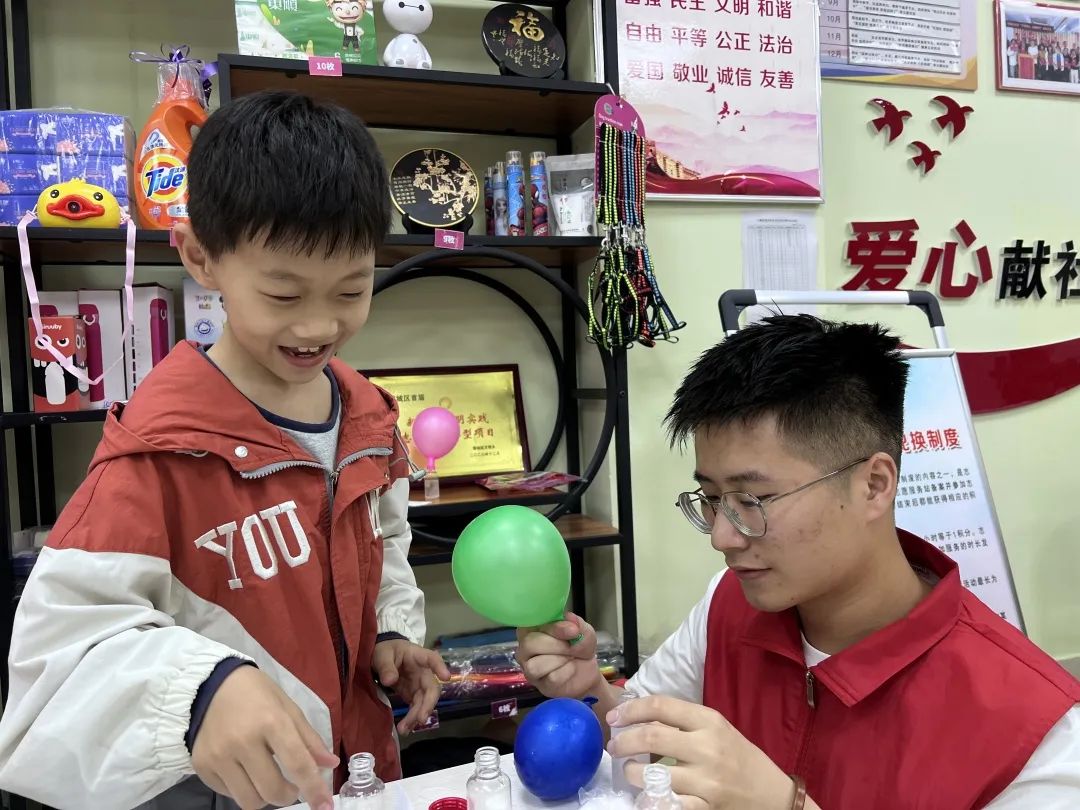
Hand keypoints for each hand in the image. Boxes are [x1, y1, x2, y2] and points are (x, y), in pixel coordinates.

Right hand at [192, 666, 336, 809]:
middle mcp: (242, 741)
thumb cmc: (255, 693)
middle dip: (289, 795)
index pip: (297, 764)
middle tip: (293, 787)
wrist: (209, 685)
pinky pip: (228, 794)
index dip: (314, 789)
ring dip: (266, 797)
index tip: (324, 806)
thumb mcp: (287, 707)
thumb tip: (330, 765)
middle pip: (272, 790)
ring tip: (269, 780)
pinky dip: (243, 790)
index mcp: (271, 721)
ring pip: (249, 801)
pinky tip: (246, 772)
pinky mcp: (202, 766)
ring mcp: (219, 756)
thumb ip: (309, 739)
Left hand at [373, 639, 451, 734]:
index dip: (440, 667)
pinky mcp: (413, 695)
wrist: (383, 658)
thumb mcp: (382, 655)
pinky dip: (412, 719)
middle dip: (428, 704)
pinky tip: (405, 729)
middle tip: (421, 718)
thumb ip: (386, 666)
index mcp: (418, 656)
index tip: (445, 677)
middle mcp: (424, 672)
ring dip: (417, 716)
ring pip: (425, 702)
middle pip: (432, 688)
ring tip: (405, 729)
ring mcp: (420, 685)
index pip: (432, 659)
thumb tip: (390, 680)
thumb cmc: (386, 651)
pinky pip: (416, 708)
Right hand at [515, 612, 602, 699]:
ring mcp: (529, 668)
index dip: (551, 626)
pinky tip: (571, 668)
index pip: (529, 623)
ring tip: (571, 657)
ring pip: (535, 665)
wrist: (587, 671)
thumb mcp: (583, 630)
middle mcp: (524, 646)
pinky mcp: (540, 684)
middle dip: (557, 645)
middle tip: (572, 646)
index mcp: (531, 627)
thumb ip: (577, 624)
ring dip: (560, 660)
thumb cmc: (578, 646)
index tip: (572, 630)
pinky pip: (551, 678)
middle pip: (529, 644)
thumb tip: (570, 620)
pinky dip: (567, 671)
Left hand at [606, 695, 799, 809]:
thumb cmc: (741, 759)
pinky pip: (665, 802)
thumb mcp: (717, 730)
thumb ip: (684, 723)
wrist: (773, 796)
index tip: (614, 718)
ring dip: (631, 773)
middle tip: (614, 746)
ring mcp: (706, 780)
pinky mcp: (704, 807)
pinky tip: (645, 795)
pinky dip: (649, 799)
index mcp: (709, 721)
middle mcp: (707, 747)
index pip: (660, 706)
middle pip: (650, 736)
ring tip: (629, 772)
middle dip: (623, 742)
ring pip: (651, 774)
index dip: (630, 710)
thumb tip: (640, 717)